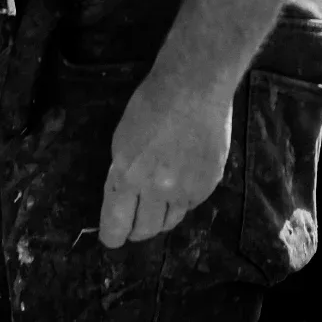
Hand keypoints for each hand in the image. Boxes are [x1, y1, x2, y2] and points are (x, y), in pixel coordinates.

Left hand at [99, 70, 232, 247]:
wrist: (195, 85)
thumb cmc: (151, 103)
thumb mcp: (123, 138)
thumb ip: (123, 174)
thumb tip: (123, 199)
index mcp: (128, 175)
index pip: (116, 226)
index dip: (112, 236)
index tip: (113, 236)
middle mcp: (157, 188)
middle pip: (145, 231)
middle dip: (137, 229)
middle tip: (136, 220)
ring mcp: (186, 188)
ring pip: (170, 221)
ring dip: (161, 214)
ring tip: (160, 196)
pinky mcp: (209, 184)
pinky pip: (191, 203)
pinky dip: (184, 197)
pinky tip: (184, 174)